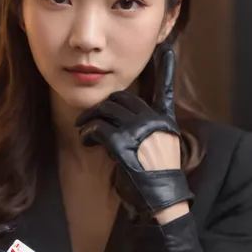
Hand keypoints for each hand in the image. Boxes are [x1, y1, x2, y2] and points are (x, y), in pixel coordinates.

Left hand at [75, 47, 192, 218]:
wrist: (161, 200)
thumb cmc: (157, 180)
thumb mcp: (161, 151)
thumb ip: (149, 133)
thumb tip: (126, 127)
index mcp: (165, 121)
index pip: (166, 90)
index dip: (166, 70)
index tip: (166, 50)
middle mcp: (154, 121)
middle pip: (123, 99)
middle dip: (104, 106)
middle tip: (90, 118)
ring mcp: (139, 130)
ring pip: (107, 111)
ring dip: (91, 119)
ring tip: (85, 131)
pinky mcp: (123, 143)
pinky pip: (98, 128)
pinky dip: (89, 133)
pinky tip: (88, 141)